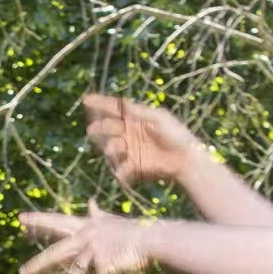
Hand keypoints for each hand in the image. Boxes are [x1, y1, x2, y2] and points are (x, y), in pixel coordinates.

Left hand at [18, 205, 150, 273]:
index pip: (56, 222)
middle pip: (56, 254)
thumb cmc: (132, 230)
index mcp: (85, 227)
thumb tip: (91, 201)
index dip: (38, 221)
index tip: (19, 220)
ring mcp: (96, 251)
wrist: (152, 238)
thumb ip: (97, 214)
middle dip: (38, 265)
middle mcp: (86, 238)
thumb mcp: (111, 220)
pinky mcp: (108, 263)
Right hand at [80, 93, 202, 188]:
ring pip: (111, 147)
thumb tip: (124, 104)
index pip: (114, 109)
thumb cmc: (177, 135)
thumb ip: (141, 112)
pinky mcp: (134, 165)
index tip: (86, 100)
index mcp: (136, 118)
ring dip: (110, 147)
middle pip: (108, 128)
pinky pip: (121, 169)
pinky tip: (122, 173)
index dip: (100, 103)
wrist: (186, 159)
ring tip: (117, 148)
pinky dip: (120, 171)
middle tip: (93, 130)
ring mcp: (130, 149)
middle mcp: (129, 132)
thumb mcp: (160, 119)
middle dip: (99, 128)